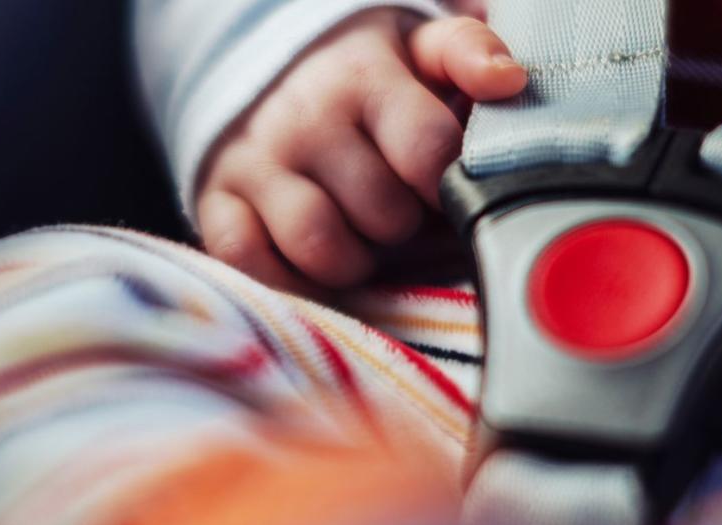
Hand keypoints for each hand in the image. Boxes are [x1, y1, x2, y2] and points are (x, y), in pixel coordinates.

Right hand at [196, 9, 524, 291]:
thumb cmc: (362, 80)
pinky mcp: (215, 201)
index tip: (441, 185)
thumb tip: (506, 80)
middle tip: (396, 213)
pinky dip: (288, 279)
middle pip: (383, 213)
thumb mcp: (415, 48)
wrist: (264, 76)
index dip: (448, 185)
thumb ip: (466, 54)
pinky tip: (312, 266)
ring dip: (353, 261)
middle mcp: (303, 118)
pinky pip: (250, 261)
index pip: (429, 151)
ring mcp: (254, 162)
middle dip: (402, 226)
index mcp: (362, 75)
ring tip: (358, 242)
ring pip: (320, 245)